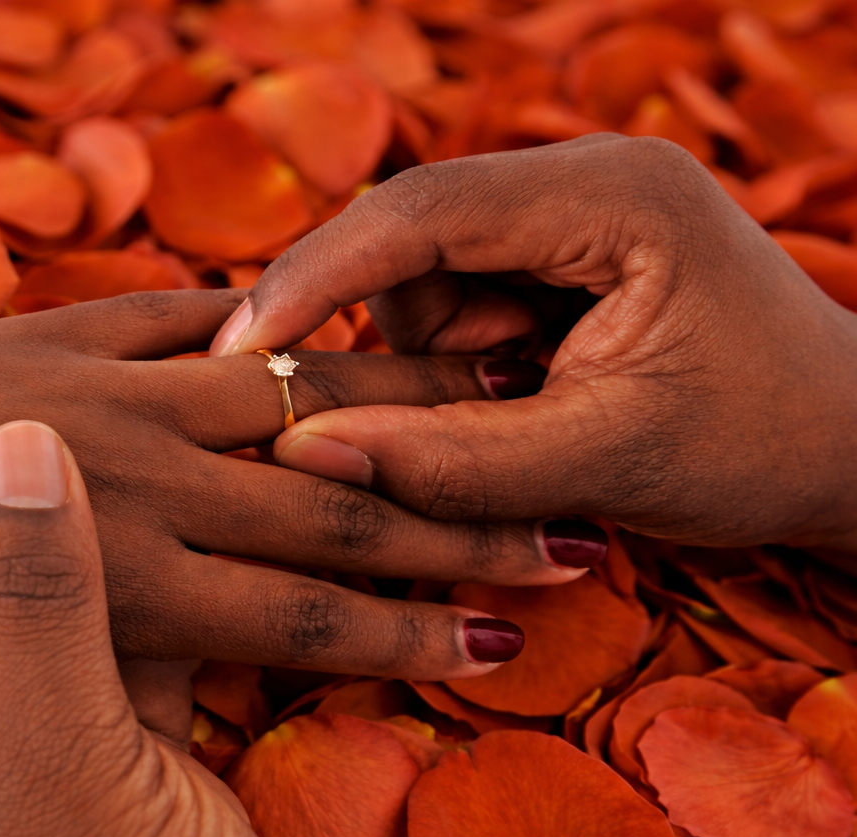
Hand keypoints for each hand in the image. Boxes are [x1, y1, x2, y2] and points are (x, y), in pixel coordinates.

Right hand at [210, 135, 856, 556]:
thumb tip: (299, 452)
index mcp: (612, 194)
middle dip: (403, 343)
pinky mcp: (554, 253)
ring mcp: (566, 211)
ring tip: (534, 415)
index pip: (418, 212)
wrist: (846, 452)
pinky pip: (451, 302)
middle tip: (461, 417)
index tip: (234, 350)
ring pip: (418, 281)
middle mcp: (582, 178)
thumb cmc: (758, 449)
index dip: (312, 278)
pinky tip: (531, 399)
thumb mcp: (603, 464)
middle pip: (406, 244)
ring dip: (437, 365)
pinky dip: (460, 365)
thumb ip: (447, 462)